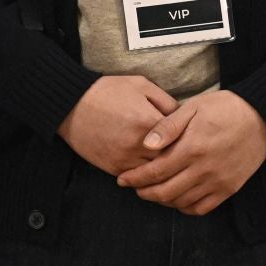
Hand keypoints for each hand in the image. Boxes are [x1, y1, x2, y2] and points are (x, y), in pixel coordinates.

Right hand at [57, 75, 178, 176]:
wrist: (72, 104)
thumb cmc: (107, 91)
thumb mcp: (141, 85)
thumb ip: (166, 101)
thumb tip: (183, 117)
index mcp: (149, 121)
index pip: (182, 139)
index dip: (190, 140)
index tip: (193, 139)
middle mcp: (139, 144)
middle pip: (171, 160)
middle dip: (180, 159)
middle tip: (188, 158)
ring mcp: (126, 158)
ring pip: (155, 175)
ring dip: (164, 171)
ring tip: (173, 168)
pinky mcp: (114, 167)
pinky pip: (137, 179)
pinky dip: (146, 177)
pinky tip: (153, 172)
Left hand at [115, 90, 265, 215]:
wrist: (263, 118)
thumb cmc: (224, 108)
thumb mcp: (193, 108)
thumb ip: (168, 127)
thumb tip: (145, 144)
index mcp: (191, 148)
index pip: (155, 171)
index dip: (135, 179)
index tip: (122, 180)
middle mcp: (204, 170)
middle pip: (165, 192)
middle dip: (145, 192)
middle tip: (134, 188)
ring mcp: (218, 182)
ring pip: (182, 202)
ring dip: (163, 201)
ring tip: (153, 192)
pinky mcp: (229, 189)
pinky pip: (202, 208)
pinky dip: (185, 207)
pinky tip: (177, 199)